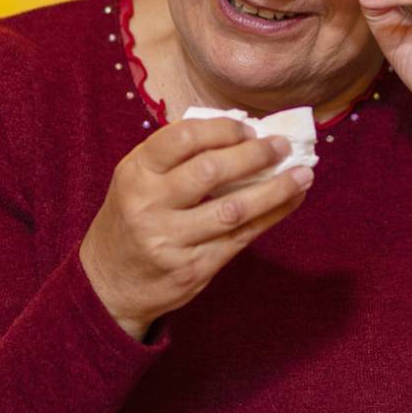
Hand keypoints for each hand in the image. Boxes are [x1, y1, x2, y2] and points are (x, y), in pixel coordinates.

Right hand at [80, 118, 311, 339]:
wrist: (108, 284)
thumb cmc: (130, 220)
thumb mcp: (136, 181)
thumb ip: (175, 157)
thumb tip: (240, 133)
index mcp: (134, 174)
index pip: (182, 138)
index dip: (222, 129)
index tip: (248, 128)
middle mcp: (149, 206)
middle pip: (212, 171)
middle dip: (255, 155)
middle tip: (282, 146)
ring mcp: (171, 241)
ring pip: (234, 209)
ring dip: (276, 189)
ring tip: (302, 174)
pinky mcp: (194, 268)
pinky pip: (241, 238)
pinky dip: (272, 216)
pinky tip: (290, 201)